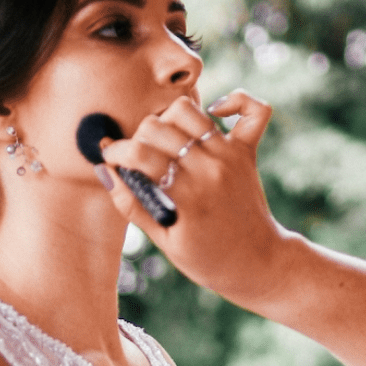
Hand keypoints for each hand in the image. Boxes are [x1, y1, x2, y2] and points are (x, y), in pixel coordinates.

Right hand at [99, 90, 289, 309]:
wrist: (258, 263)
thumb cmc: (208, 259)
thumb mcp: (165, 242)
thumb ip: (134, 207)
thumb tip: (107, 174)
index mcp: (187, 197)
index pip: (140, 155)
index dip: (116, 153)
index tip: (110, 159)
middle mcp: (210, 169)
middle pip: (158, 127)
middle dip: (137, 137)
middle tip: (137, 157)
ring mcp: (230, 157)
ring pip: (188, 110)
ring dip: (169, 118)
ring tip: (164, 139)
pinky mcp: (247, 152)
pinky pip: (253, 111)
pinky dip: (235, 101)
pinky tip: (215, 112)